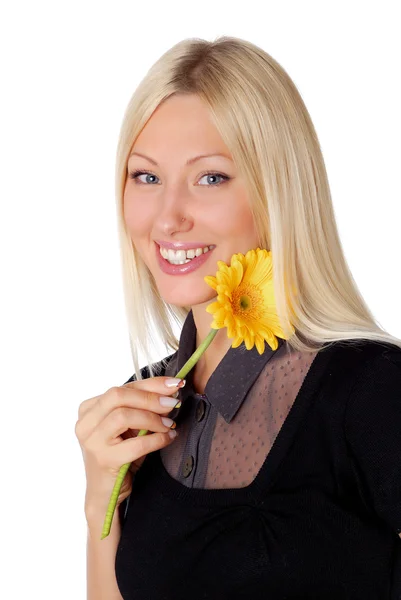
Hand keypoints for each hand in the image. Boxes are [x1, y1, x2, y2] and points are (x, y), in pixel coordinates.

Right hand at [75, 376, 182, 518]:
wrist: (106, 495)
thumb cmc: (120, 457)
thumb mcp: (130, 428)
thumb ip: (144, 409)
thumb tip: (170, 392)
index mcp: (89, 409)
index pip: (122, 388)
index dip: (150, 383)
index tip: (174, 382)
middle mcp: (86, 423)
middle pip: (118, 396)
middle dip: (150, 396)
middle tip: (173, 401)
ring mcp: (92, 442)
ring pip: (123, 415)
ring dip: (153, 418)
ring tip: (170, 424)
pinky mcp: (104, 460)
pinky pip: (135, 444)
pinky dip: (156, 439)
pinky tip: (169, 438)